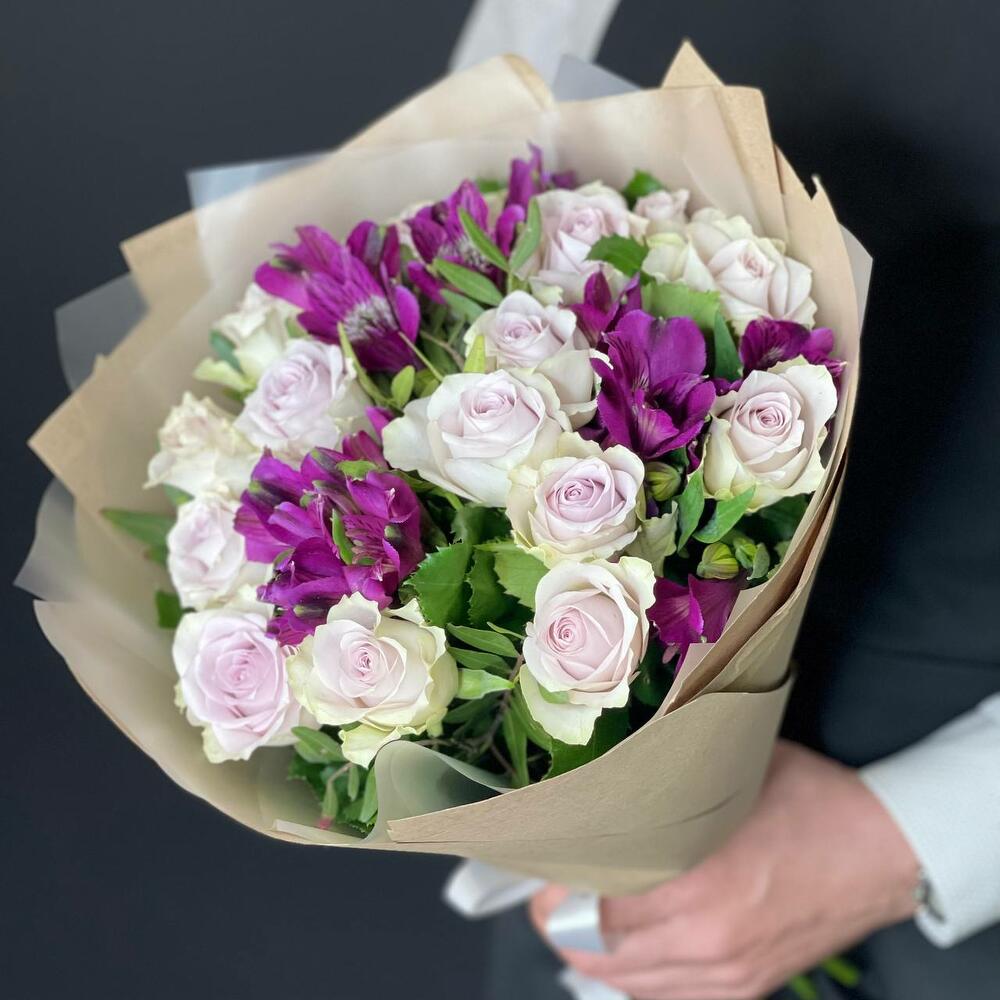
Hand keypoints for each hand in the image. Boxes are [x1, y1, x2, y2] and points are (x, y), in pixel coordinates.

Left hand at [530, 740, 920, 998]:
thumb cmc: (806, 801)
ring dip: (592, 956)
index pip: (595, 903)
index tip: (544, 866)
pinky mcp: (747, 987)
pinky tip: (622, 955)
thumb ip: (668, 784)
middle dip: (562, 924)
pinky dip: (635, 980)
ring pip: (630, 983)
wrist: (881, 850)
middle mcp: (707, 940)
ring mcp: (728, 973)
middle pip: (601, 951)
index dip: (558, 887)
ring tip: (572, 924)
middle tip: (548, 895)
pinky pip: (669, 999)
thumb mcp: (729, 774)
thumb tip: (612, 772)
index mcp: (698, 883)